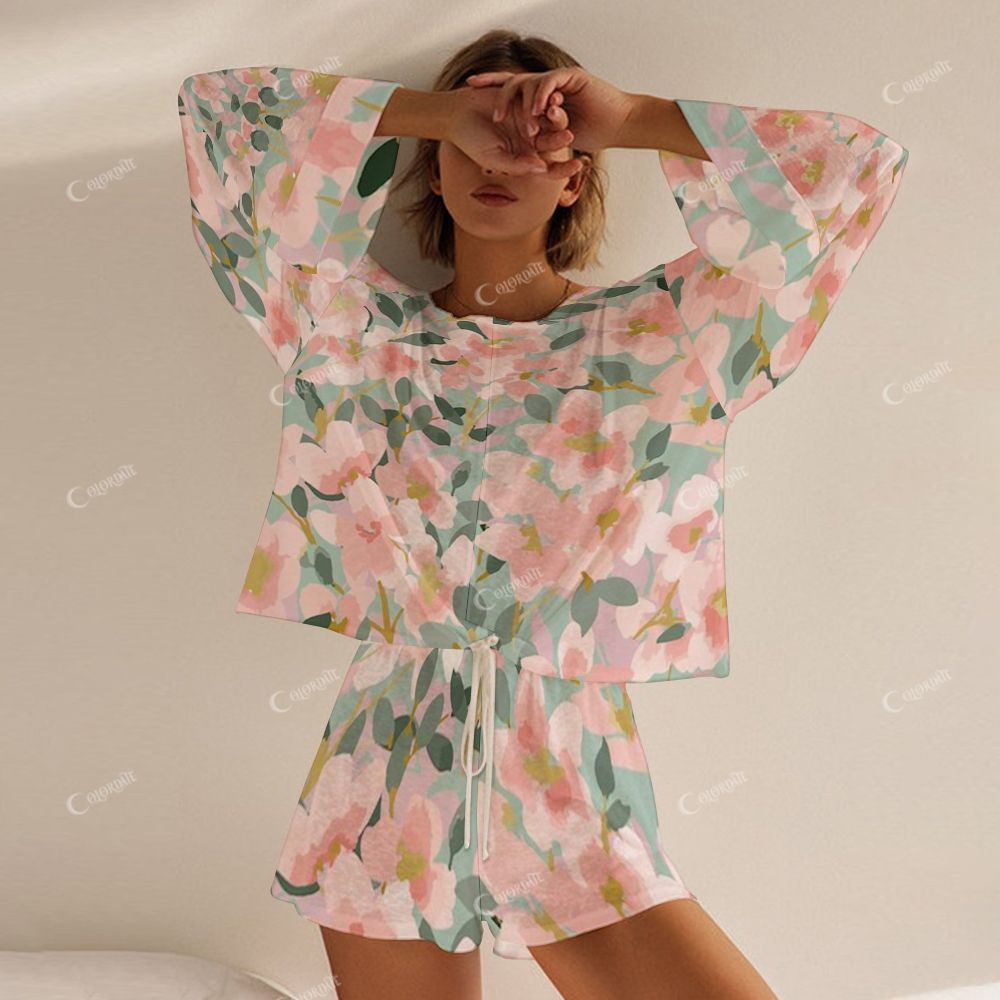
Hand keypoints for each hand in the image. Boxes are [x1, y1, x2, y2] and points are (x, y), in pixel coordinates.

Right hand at [445, 84, 580, 178]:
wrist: (456, 114)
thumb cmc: (471, 141)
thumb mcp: (493, 158)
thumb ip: (516, 166)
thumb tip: (540, 169)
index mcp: (524, 159)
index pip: (548, 168)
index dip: (564, 169)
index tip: (577, 166)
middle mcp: (529, 141)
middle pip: (551, 143)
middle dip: (560, 140)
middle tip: (568, 135)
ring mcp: (527, 120)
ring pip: (547, 121)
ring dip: (556, 119)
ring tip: (560, 115)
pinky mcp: (523, 101)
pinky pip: (537, 102)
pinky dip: (544, 101)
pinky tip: (552, 99)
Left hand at [465, 68, 634, 153]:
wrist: (618, 122)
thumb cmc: (594, 132)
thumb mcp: (557, 140)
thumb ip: (539, 140)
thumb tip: (520, 151)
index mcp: (540, 98)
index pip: (512, 91)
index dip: (491, 89)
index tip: (470, 91)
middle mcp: (546, 86)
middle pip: (513, 82)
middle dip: (494, 87)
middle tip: (482, 100)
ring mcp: (557, 80)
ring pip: (529, 83)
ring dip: (519, 101)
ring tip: (513, 118)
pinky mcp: (571, 77)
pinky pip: (549, 83)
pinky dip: (540, 95)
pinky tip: (536, 110)